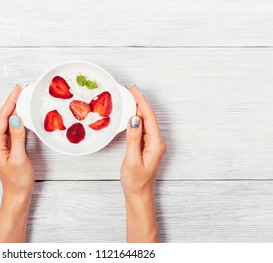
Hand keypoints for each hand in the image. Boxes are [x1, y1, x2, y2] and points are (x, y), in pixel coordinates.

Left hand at [0, 84, 33, 241]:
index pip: (2, 118)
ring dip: (14, 108)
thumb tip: (16, 118)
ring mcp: (2, 143)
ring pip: (7, 121)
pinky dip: (17, 118)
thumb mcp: (19, 158)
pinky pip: (12, 128)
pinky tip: (22, 113)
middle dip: (11, 102)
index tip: (17, 90)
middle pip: (3, 117)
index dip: (10, 102)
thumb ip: (17, 137)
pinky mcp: (9, 146)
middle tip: (21, 89)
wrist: (17, 194)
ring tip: (22, 97)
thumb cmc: (17, 180)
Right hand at [121, 85, 165, 241]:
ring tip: (128, 98)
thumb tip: (134, 119)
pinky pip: (143, 128)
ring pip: (146, 122)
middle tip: (128, 89)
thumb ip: (133, 138)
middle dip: (139, 102)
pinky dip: (136, 119)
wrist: (139, 195)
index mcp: (156, 144)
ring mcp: (153, 144)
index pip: (149, 117)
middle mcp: (157, 142)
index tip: (134, 89)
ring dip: (137, 109)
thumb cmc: (135, 181)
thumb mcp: (131, 160)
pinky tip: (130, 114)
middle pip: (149, 117)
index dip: (141, 101)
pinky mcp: (147, 146)